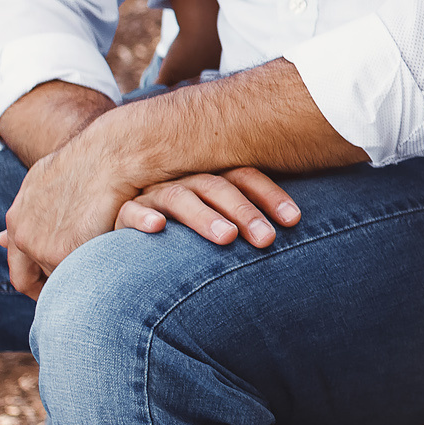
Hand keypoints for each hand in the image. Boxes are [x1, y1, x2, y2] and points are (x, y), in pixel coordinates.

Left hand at [0, 129, 144, 298]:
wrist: (113, 152)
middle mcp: (21, 232)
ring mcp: (40, 244)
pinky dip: (90, 282)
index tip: (54, 284)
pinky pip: (75, 280)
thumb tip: (18, 227)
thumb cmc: (95, 159)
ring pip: (55, 279)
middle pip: (24, 278)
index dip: (35, 274)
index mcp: (19, 216)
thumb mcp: (53, 179)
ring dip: (73, 285)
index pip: (17, 258)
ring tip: (95, 288)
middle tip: (67, 302)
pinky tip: (107, 280)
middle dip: (44, 292)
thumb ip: (37, 206)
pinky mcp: (63, 252)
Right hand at [115, 168, 299, 246]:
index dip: (270, 196)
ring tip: (227, 238)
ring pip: (180, 197)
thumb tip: (300, 234)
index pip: (244, 177)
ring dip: (205, 216)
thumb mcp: (224, 226)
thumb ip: (252, 226)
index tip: (294, 220)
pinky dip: (142, 218)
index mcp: (213, 179)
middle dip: (244, 211)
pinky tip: (158, 229)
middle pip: (217, 186)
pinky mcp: (124, 214)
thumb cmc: (190, 237)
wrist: (135, 247)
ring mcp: (153, 195)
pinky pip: (131, 212)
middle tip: (266, 239)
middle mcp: (185, 181)